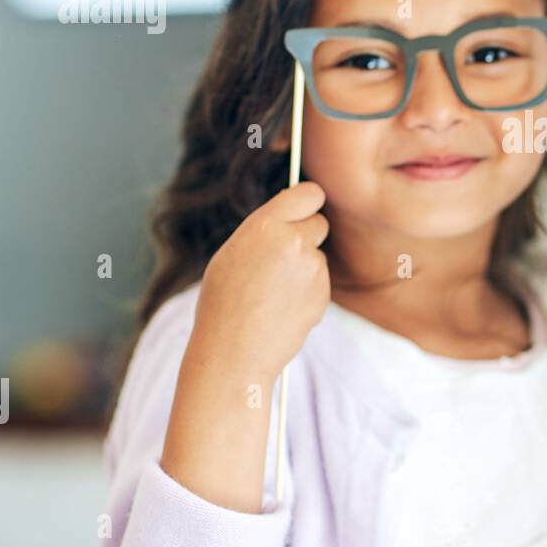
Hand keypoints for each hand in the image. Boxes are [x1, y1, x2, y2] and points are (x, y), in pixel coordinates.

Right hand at [191, 180, 330, 375]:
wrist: (233, 353)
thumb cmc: (223, 304)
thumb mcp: (232, 254)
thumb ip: (265, 232)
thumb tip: (290, 215)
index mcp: (265, 225)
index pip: (308, 193)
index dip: (308, 201)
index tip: (305, 207)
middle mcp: (294, 241)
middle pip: (319, 223)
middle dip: (308, 234)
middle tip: (285, 255)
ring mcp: (312, 268)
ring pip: (317, 256)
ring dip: (304, 268)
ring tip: (272, 293)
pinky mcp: (323, 293)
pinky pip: (319, 282)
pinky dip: (307, 292)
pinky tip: (282, 309)